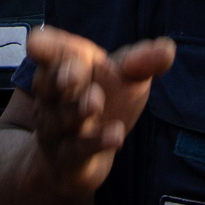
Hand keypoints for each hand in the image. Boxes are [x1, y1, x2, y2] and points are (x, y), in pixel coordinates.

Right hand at [20, 26, 173, 196]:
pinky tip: (116, 135)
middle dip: (61, 77)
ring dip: (78, 110)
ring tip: (96, 101)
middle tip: (74, 73)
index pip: (52, 54)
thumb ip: (142, 63)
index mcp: (64, 70)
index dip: (47, 47)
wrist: (78, 161)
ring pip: (63, 119)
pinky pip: (79, 150)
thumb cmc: (103, 105)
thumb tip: (167, 49)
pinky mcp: (69, 160)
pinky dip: (97, 142)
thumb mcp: (125, 80)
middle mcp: (53, 99)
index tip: (36, 42)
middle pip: (51, 85)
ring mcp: (57, 130)